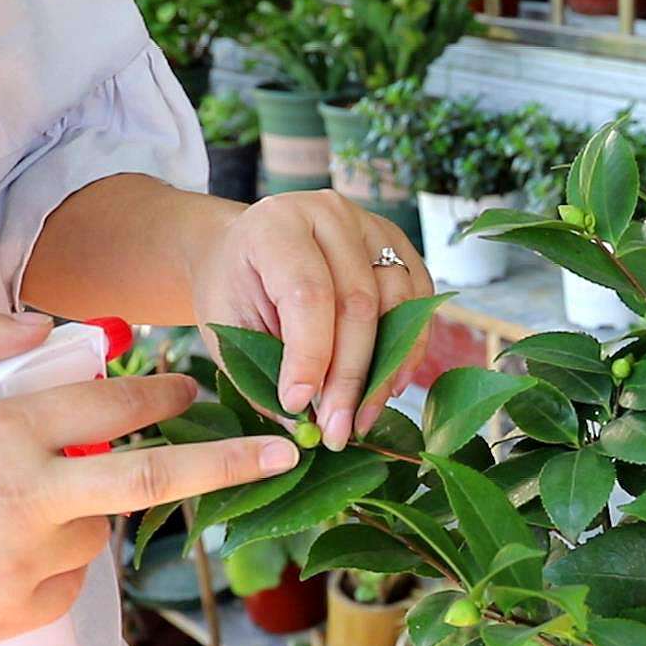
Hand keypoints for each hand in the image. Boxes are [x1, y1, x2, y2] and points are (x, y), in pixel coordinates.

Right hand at [0, 312, 297, 645]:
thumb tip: (51, 326)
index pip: (110, 408)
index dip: (161, 394)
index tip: (195, 386)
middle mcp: (21, 507)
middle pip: (150, 482)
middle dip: (228, 463)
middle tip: (282, 452)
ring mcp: (16, 572)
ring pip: (95, 534)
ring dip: (82, 511)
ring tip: (4, 503)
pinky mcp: (6, 621)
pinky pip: (64, 583)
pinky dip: (51, 560)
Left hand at [189, 190, 434, 449]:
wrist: (246, 252)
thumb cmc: (234, 290)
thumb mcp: (226, 327)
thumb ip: (259, 373)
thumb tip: (301, 429)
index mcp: (276, 225)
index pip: (307, 294)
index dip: (309, 356)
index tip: (298, 407)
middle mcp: (330, 214)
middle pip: (358, 303)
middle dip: (350, 377)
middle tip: (338, 431)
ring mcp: (371, 226)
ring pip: (397, 305)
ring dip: (384, 371)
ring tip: (362, 417)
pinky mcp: (399, 246)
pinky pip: (419, 302)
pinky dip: (409, 349)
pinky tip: (389, 385)